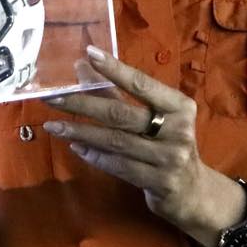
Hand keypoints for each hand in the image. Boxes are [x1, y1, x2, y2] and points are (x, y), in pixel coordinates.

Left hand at [42, 46, 235, 238]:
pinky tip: (76, 147)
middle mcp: (178, 130)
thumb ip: (117, 93)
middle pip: (121, 113)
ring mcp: (170, 158)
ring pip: (116, 141)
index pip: (142, 84)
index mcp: (180, 106)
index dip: (115, 69)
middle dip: (83, 104)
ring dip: (81, 131)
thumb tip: (82, 65)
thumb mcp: (152, 117)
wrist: (193, 192)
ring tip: (54, 125)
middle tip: (52, 97)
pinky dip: (95, 156)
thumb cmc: (169, 146)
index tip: (90, 53)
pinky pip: (119, 166)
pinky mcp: (160, 183)